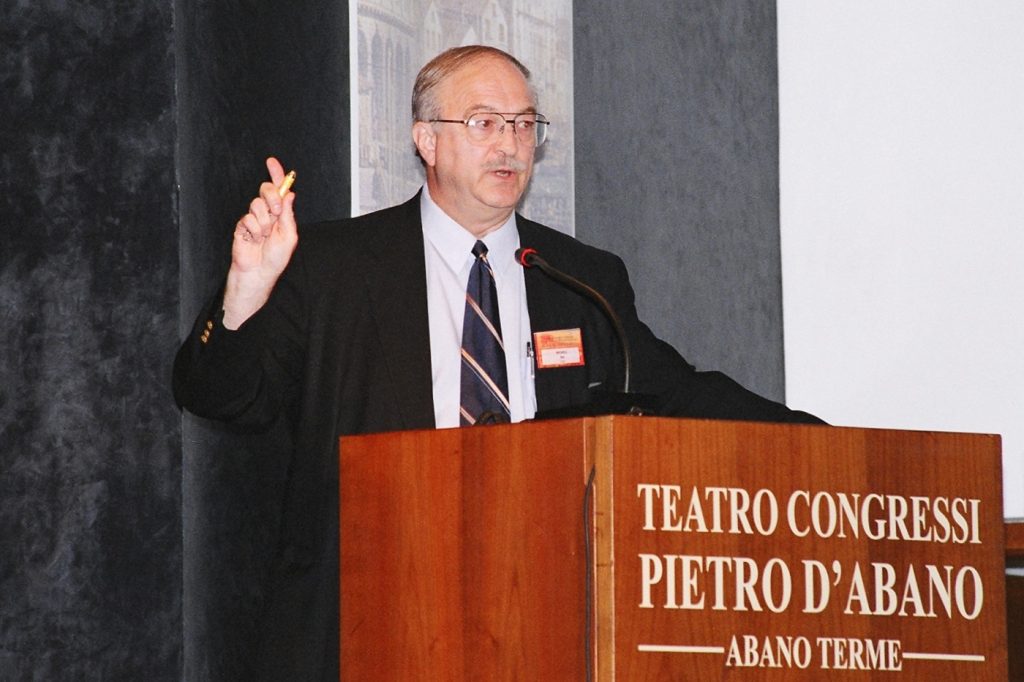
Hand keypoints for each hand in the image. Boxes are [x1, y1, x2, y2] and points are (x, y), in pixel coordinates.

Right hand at [223, 157, 297, 328]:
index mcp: (280, 214)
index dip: (276, 175)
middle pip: (266, 190)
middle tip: (275, 211)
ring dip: (264, 221)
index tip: (272, 162)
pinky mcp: (242, 226)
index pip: (278, 190)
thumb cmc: (275, 258)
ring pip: (256, 204)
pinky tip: (254, 240)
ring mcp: (253, 219)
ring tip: (265, 236)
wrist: (258, 273)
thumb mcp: (289, 236)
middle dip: (271, 196)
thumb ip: (288, 214)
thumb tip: (290, 194)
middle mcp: (267, 213)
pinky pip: (247, 218)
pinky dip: (254, 230)